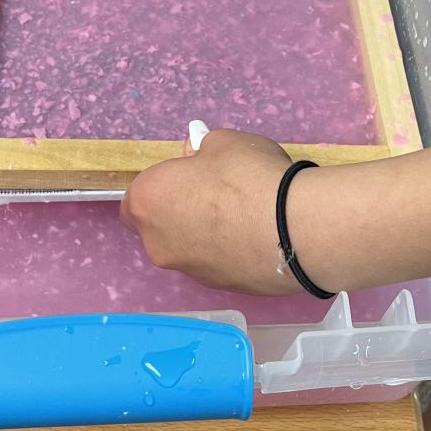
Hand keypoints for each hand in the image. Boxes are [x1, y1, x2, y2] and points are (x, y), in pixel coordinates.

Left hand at [120, 129, 307, 294]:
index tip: (188, 177)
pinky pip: (216, 264)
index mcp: (148, 202)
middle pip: (159, 227)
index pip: (136, 199)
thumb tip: (198, 156)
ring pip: (187, 249)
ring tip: (245, 217)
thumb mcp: (223, 142)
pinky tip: (258, 238)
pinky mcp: (219, 288)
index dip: (161, 187)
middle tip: (215, 195)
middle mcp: (157, 243)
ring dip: (204, 235)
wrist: (293, 229)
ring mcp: (188, 271)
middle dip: (180, 213)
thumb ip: (202, 150)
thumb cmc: (248, 176)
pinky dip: (228, 253)